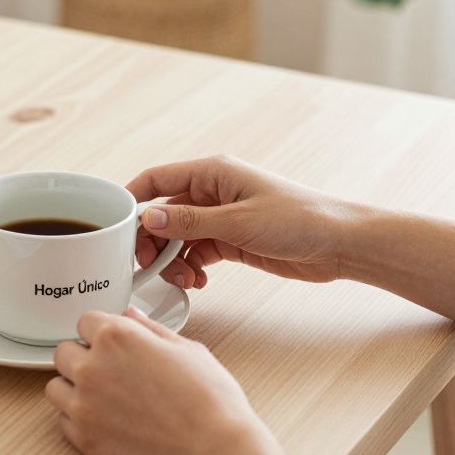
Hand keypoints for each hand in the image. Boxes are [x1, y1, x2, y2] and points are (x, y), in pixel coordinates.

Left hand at [47, 308, 305, 454]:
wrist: (213, 450)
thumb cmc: (208, 399)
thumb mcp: (185, 348)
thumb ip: (149, 329)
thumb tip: (131, 317)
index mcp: (115, 337)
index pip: (85, 321)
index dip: (102, 331)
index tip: (112, 343)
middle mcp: (91, 367)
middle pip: (64, 352)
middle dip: (83, 357)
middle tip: (110, 371)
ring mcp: (83, 404)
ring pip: (56, 387)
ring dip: (73, 387)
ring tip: (104, 396)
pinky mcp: (83, 437)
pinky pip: (62, 420)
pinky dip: (77, 418)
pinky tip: (105, 419)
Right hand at [127, 155, 359, 288]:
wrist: (340, 244)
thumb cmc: (299, 219)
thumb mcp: (238, 222)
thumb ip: (189, 221)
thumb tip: (147, 217)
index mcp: (212, 173)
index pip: (157, 179)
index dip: (132, 199)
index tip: (114, 226)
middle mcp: (212, 192)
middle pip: (162, 213)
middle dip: (152, 241)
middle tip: (150, 267)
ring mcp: (220, 217)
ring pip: (177, 237)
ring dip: (172, 260)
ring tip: (183, 279)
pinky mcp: (230, 240)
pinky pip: (195, 252)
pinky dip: (190, 267)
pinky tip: (198, 281)